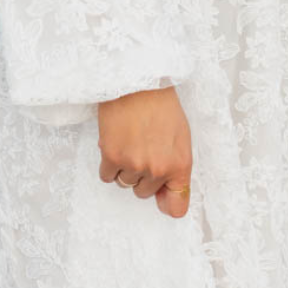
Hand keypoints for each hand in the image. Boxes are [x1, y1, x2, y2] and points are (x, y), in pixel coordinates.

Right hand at [97, 85, 192, 217]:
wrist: (137, 81)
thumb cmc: (160, 105)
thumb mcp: (181, 138)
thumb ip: (176, 170)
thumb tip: (165, 202)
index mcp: (181, 165)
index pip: (177, 206)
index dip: (166, 202)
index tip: (160, 195)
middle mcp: (159, 169)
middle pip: (144, 192)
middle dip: (142, 175)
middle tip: (143, 147)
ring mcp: (135, 165)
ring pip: (125, 183)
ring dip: (124, 167)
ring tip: (130, 140)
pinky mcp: (112, 157)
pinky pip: (107, 176)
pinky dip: (109, 163)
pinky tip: (116, 142)